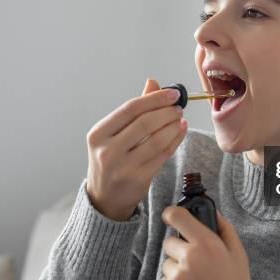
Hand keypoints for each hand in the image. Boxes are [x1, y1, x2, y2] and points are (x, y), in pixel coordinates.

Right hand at [85, 79, 186, 220]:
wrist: (105, 197)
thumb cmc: (111, 158)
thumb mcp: (113, 133)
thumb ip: (134, 109)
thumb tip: (153, 82)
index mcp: (98, 134)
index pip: (130, 109)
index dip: (154, 98)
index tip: (173, 93)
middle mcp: (107, 151)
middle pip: (144, 123)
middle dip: (166, 112)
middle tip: (178, 107)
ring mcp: (122, 167)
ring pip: (156, 140)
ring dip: (173, 126)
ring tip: (180, 118)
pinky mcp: (138, 180)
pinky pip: (163, 155)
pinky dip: (175, 140)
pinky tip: (181, 131)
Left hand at [159, 207, 253, 279]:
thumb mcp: (239, 257)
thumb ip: (225, 230)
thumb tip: (212, 212)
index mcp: (207, 244)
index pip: (177, 216)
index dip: (172, 213)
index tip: (171, 216)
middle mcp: (188, 258)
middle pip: (169, 242)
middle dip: (180, 249)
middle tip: (196, 264)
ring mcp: (175, 277)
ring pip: (167, 263)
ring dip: (177, 269)